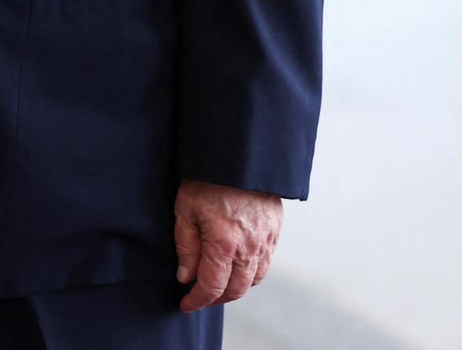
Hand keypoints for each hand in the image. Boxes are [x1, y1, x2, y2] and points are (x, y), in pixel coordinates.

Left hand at [173, 179, 282, 313]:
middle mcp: (249, 248)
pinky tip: (239, 268)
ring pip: (254, 280)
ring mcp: (266, 241)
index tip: (186, 305)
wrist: (240, 155)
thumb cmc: (208, 179)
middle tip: (200, 298)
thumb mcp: (186, 210)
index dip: (197, 301)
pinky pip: (266, 264)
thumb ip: (186, 247)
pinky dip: (252, 274)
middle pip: (235, 290)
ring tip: (219, 286)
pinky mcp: (275, 232)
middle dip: (216, 299)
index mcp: (224, 245)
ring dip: (235, 289)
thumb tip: (186, 276)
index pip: (212, 287)